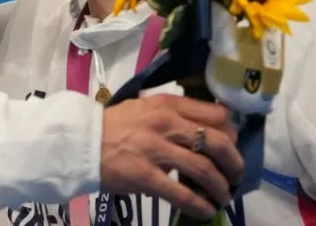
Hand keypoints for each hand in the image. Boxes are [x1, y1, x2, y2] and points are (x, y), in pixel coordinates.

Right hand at [99, 94, 242, 219]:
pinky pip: (181, 194)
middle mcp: (165, 123)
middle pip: (218, 143)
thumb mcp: (144, 108)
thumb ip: (173, 113)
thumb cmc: (113, 125)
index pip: (216, 115)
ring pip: (204, 170)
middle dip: (234, 164)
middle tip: (236, 176)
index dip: (232, 134)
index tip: (233, 147)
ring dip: (221, 187)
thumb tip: (204, 129)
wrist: (80, 142)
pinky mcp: (144, 176)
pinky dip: (200, 205)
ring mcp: (155, 150)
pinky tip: (207, 211)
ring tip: (223, 196)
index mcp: (167, 105)